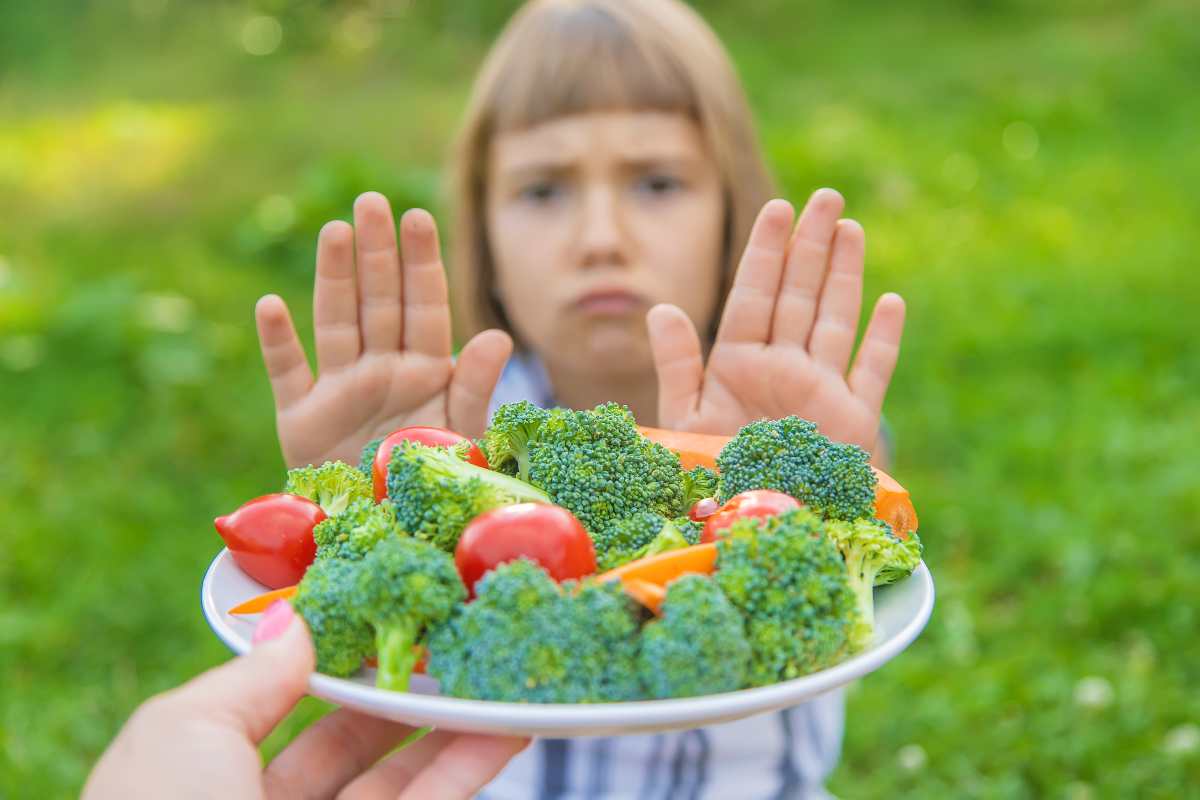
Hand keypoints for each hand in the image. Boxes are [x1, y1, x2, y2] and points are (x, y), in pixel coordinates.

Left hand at [83, 601, 527, 799]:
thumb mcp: (184, 731)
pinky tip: (508, 725)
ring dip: (456, 726)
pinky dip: (471, 765)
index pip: (286, 709)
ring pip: (406, 779)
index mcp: (207, 780)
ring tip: (499, 672)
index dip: (338, 665)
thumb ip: (250, 676)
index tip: (386, 618)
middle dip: (406, 692)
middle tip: (455, 638)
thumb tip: (294, 619)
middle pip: (356, 745)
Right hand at [256, 192, 512, 468]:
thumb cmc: (431, 484)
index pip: (424, 306)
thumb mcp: (462, 438)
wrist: (384, 535)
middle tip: (372, 202)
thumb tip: (499, 336)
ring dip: (334, 279)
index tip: (418, 216)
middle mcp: (382, 370)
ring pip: (336, 322)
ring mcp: (340, 390)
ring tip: (335, 232)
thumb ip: (476, 388)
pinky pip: (288, 374)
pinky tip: (270, 306)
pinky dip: (278, 343)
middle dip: (377, 253)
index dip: (420, 262)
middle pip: (379, 301)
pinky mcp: (302, 419)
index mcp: (426, 372)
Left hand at [646, 189, 904, 454]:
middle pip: (797, 296)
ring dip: (843, 276)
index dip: (766, 252)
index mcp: (738, 365)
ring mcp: (820, 391)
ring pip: (834, 320)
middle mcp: (782, 370)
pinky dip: (881, 339)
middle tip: (825, 197)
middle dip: (809, 247)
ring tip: (849, 228)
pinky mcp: (852, 422)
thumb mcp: (686, 422)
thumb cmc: (713, 480)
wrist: (753, 529)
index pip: (754, 296)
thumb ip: (678, 365)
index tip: (777, 208)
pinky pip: (871, 372)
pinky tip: (891, 300)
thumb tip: (661, 307)